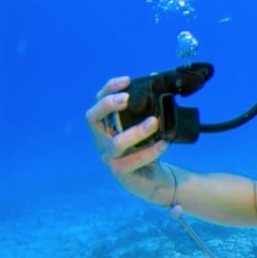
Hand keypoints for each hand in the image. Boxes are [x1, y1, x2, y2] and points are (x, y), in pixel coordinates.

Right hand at [85, 76, 173, 204]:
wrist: (153, 179)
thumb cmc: (147, 149)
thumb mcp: (149, 128)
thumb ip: (150, 107)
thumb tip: (158, 77)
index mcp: (105, 125)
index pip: (98, 102)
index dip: (108, 89)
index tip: (127, 81)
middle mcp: (101, 139)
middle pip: (93, 118)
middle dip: (107, 105)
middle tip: (127, 98)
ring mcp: (109, 157)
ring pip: (116, 142)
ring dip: (136, 131)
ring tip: (154, 122)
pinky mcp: (120, 172)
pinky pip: (133, 161)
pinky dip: (150, 152)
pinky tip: (164, 144)